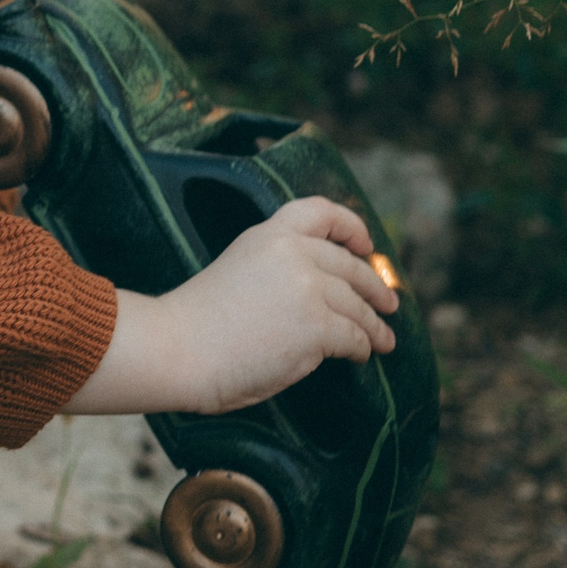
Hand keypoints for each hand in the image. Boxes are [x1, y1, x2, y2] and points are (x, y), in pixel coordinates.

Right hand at [61, 196, 401, 416]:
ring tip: (384, 339)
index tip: (365, 244)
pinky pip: (354, 336)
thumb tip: (320, 291)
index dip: (351, 226)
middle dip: (375, 286)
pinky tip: (361, 355)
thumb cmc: (196, 322)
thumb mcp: (238, 269)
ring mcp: (308, 287)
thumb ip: (277, 269)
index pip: (321, 212)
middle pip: (350, 265)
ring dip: (374, 325)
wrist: (178, 348)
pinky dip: (361, 347)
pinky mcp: (317, 325)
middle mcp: (293, 252)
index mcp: (269, 234)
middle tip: (388, 302)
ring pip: (358, 305)